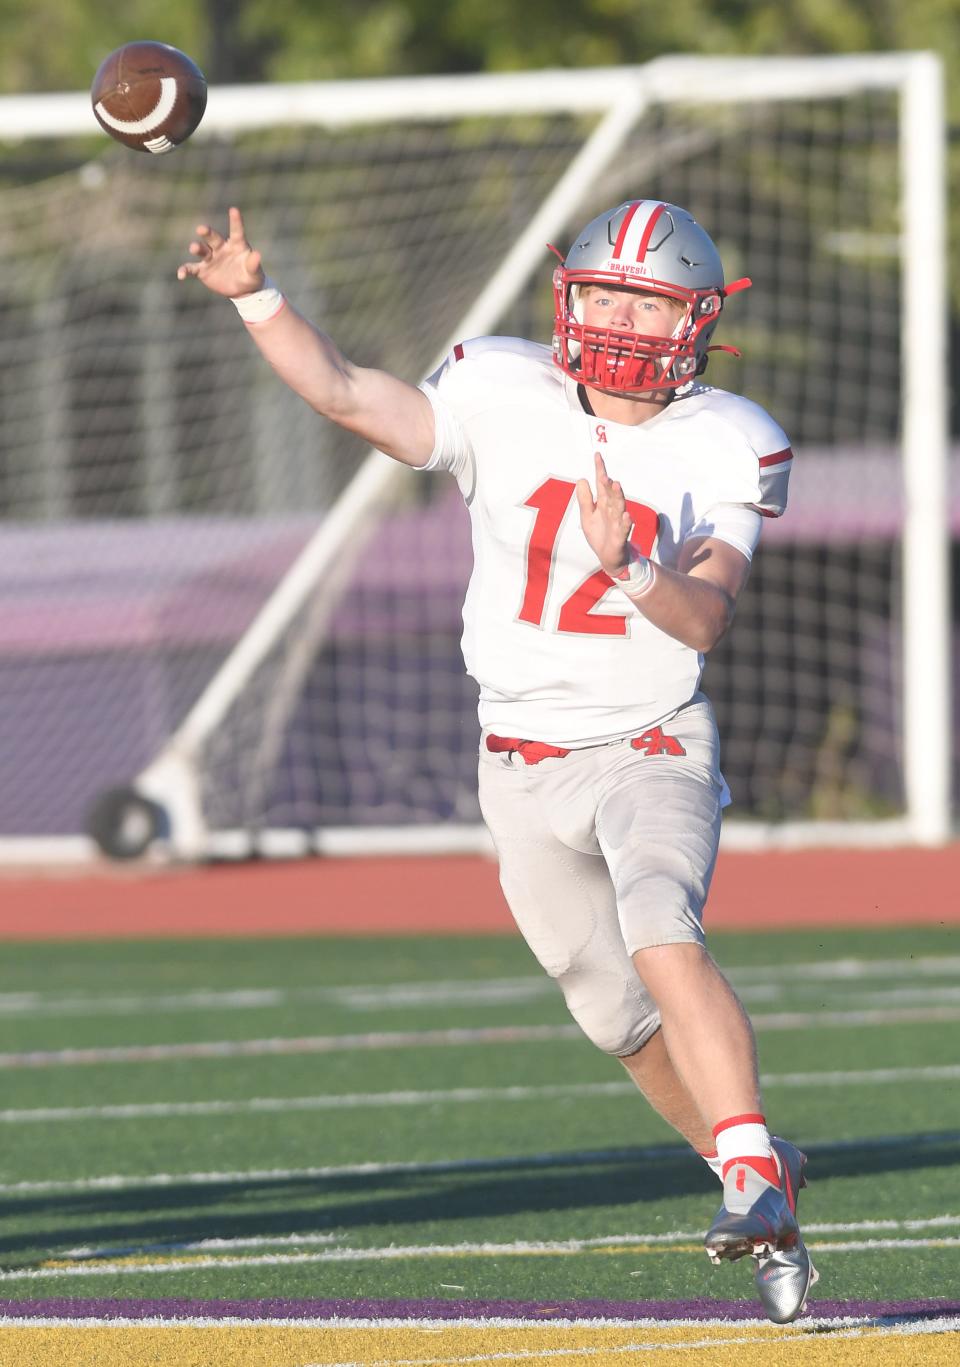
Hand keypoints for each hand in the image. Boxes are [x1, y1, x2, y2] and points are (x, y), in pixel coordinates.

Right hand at [176, 206, 264, 296]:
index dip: (235, 220)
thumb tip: (258, 254)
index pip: (236, 231)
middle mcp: (221, 248)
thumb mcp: (255, 273)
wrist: (243, 290)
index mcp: (236, 245)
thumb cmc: (251, 277)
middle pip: (213, 238)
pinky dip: (185, 270)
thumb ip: (254, 264)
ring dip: (197, 248)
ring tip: (194, 248)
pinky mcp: (203, 270)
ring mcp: (211, 258)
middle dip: (207, 233)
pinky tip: (181, 275)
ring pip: (201, 250)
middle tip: (201, 229)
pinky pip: (191, 268)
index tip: (234, 210)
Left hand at [575, 452, 632, 577]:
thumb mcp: (587, 517)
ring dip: (618, 497)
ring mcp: (618, 523)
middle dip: (608, 484)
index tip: (597, 456)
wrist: (610, 558)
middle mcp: (613, 511)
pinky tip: (626, 516)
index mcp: (604, 504)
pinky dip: (625, 523)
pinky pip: (624, 529)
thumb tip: (582, 479)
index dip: (600, 470)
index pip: (602, 485)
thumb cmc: (599, 535)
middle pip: (611, 494)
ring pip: (619, 508)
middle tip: (604, 473)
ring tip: (616, 485)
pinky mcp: (621, 537)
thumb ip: (585, 499)